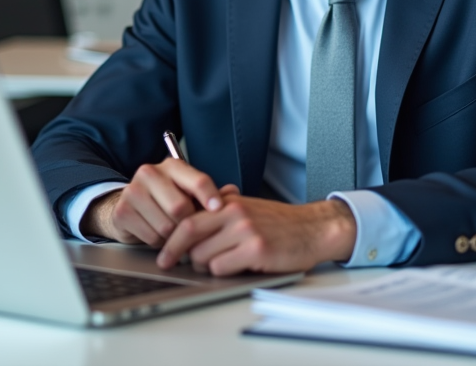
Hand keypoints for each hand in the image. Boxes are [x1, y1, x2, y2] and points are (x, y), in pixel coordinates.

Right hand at [82, 158, 237, 246]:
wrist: (130, 207)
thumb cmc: (167, 200)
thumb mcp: (189, 193)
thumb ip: (212, 194)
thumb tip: (233, 193)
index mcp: (172, 166)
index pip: (197, 180)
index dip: (211, 196)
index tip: (219, 210)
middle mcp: (150, 173)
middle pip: (181, 208)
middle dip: (188, 223)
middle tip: (189, 228)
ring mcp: (133, 191)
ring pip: (166, 225)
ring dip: (172, 235)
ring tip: (171, 228)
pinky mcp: (122, 211)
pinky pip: (151, 236)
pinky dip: (158, 241)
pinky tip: (156, 232)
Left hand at [156, 194, 356, 275]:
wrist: (312, 229)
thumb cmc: (279, 224)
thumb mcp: (247, 210)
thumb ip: (220, 215)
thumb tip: (187, 229)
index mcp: (229, 202)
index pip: (188, 217)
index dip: (171, 237)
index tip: (163, 251)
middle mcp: (234, 212)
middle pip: (189, 233)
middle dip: (175, 252)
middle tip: (170, 264)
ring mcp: (245, 230)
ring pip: (203, 255)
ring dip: (204, 266)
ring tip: (219, 264)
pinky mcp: (256, 249)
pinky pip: (222, 267)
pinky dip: (223, 272)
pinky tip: (237, 267)